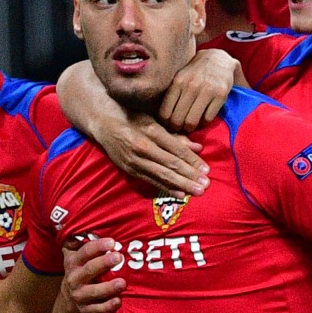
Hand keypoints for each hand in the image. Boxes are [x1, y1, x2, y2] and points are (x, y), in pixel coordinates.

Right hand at [62, 237, 124, 312]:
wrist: (69, 302)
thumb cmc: (80, 271)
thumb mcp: (76, 257)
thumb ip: (83, 242)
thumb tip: (96, 217)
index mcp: (73, 262)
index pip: (84, 252)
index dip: (97, 247)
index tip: (112, 242)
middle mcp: (74, 278)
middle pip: (89, 270)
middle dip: (104, 263)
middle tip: (119, 257)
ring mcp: (79, 295)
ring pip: (93, 292)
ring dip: (108, 287)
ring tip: (123, 282)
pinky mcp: (85, 311)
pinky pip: (96, 310)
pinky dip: (107, 306)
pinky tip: (118, 301)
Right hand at [94, 111, 208, 197]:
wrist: (104, 125)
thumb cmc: (133, 118)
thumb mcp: (155, 121)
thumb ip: (176, 135)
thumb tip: (199, 146)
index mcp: (151, 131)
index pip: (176, 149)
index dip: (193, 160)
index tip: (207, 169)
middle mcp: (142, 147)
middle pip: (171, 164)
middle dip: (190, 176)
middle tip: (206, 185)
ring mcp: (134, 160)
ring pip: (162, 175)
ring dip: (181, 185)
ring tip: (197, 192)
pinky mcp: (130, 170)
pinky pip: (151, 181)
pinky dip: (166, 188)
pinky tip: (180, 194)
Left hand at [159, 49, 239, 131]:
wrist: (218, 59)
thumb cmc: (195, 72)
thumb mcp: (180, 77)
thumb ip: (171, 94)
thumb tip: (162, 117)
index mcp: (177, 82)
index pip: (165, 112)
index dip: (166, 123)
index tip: (169, 124)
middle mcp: (191, 86)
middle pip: (177, 119)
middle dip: (177, 128)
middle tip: (180, 128)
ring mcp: (206, 90)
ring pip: (192, 121)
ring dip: (190, 127)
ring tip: (190, 125)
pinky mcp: (220, 95)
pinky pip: (208, 118)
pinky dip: (204, 122)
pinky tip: (203, 118)